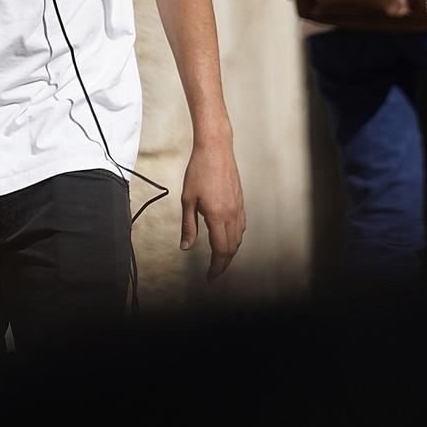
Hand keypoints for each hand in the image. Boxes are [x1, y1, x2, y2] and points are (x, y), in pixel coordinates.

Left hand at [180, 140, 245, 279]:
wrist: (215, 149)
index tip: (210, 278)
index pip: (221, 250)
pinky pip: (241, 226)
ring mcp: (238, 207)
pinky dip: (235, 237)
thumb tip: (186, 248)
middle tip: (213, 272)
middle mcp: (231, 214)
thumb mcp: (187, 199)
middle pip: (232, 248)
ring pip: (238, 238)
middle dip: (223, 263)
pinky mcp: (240, 201)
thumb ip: (188, 226)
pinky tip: (227, 237)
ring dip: (230, 251)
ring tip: (219, 258)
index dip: (216, 267)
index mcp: (217, 216)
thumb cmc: (198, 171)